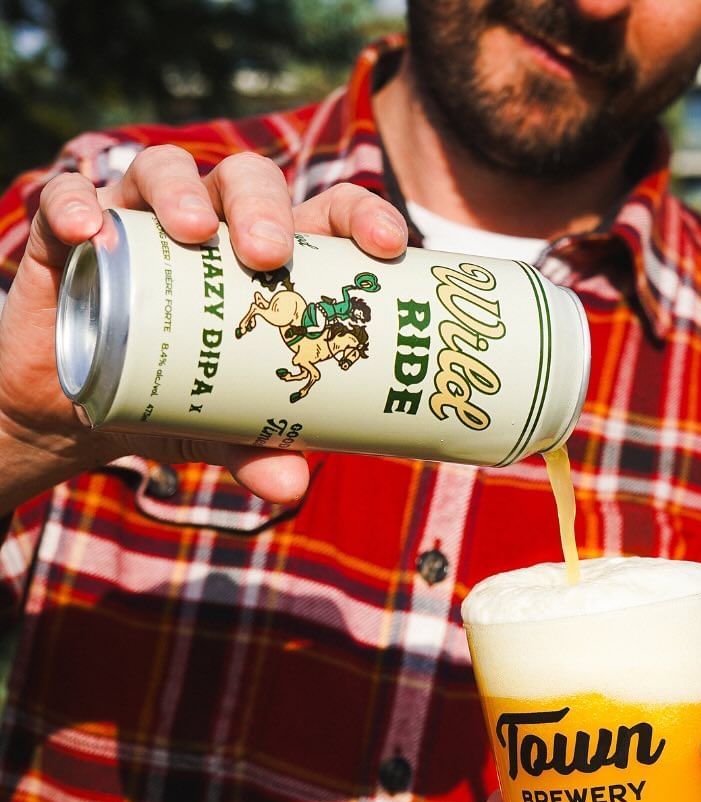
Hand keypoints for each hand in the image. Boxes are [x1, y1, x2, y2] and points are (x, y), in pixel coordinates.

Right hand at [0, 146, 407, 510]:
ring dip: (182, 193)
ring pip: (165, 172)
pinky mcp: (69, 234)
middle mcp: (212, 226)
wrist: (81, 412)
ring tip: (193, 235)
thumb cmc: (177, 402)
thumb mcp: (225, 429)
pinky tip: (89, 229)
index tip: (389, 246)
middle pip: (247, 182)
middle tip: (270, 255)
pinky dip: (76, 203)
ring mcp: (141, 222)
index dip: (362, 216)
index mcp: (269, 261)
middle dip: (264, 208)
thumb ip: (260, 451)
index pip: (325, 214)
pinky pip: (68, 197)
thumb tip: (292, 487)